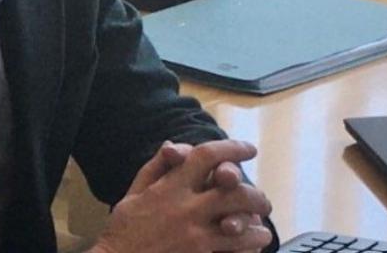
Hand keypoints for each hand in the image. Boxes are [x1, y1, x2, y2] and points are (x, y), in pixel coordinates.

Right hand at [90, 140, 272, 252]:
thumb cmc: (124, 229)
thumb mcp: (134, 192)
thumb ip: (156, 167)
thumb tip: (173, 145)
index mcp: (170, 187)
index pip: (206, 156)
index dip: (232, 149)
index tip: (249, 149)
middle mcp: (186, 208)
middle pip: (234, 191)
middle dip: (255, 194)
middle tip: (263, 201)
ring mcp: (195, 236)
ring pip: (240, 224)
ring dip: (256, 225)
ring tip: (262, 229)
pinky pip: (233, 250)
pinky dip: (248, 248)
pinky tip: (252, 246)